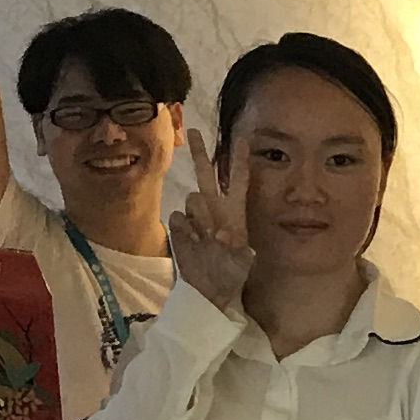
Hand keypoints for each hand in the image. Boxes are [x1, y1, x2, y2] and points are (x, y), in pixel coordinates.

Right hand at [171, 145, 255, 318]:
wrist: (209, 289)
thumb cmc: (231, 274)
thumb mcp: (242, 262)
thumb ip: (235, 246)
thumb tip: (221, 231)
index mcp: (235, 210)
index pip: (238, 179)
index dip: (239, 159)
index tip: (242, 137)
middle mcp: (215, 208)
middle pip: (206, 172)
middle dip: (200, 151)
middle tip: (193, 129)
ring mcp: (196, 217)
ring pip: (192, 199)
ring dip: (200, 217)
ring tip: (208, 239)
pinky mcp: (179, 228)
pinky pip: (178, 218)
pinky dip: (185, 231)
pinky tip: (193, 245)